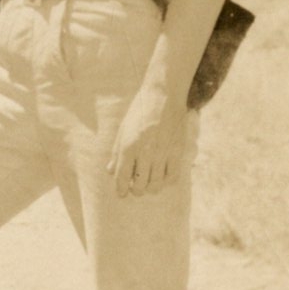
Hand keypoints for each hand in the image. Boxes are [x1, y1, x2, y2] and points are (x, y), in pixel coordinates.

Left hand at [111, 82, 189, 197]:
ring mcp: (163, 153)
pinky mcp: (178, 151)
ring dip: (150, 188)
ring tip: (148, 184)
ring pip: (156, 185)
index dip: (121, 189)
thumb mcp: (123, 130)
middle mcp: (145, 152)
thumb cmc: (139, 113)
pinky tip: (162, 177)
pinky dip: (166, 181)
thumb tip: (111, 172)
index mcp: (128, 146)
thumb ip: (116, 153)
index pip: (122, 178)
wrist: (163, 96)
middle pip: (139, 185)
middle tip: (136, 187)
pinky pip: (172, 177)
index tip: (121, 193)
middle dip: (136, 190)